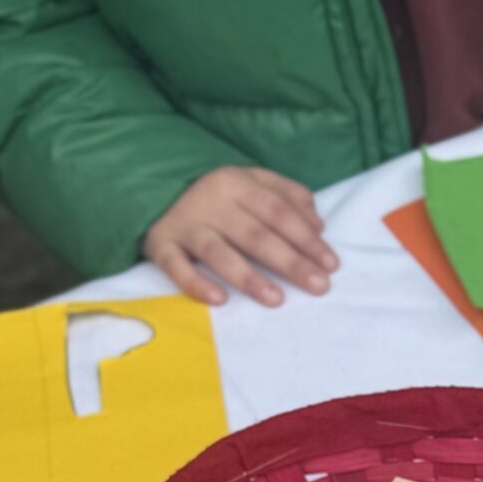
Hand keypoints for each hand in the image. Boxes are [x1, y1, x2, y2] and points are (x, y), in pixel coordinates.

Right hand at [143, 167, 338, 307]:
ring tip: (276, 300)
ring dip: (248, 277)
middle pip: (255, 235)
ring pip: (218, 252)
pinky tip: (219, 300)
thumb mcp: (253, 182)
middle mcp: (211, 202)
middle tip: (318, 287)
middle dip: (290, 262)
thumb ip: (289, 196)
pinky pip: (176, 266)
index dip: (306, 239)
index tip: (331, 265)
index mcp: (237, 183)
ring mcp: (185, 224)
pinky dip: (195, 282)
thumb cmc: (219, 194)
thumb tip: (318, 224)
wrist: (151, 185)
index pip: (278, 212)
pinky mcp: (161, 244)